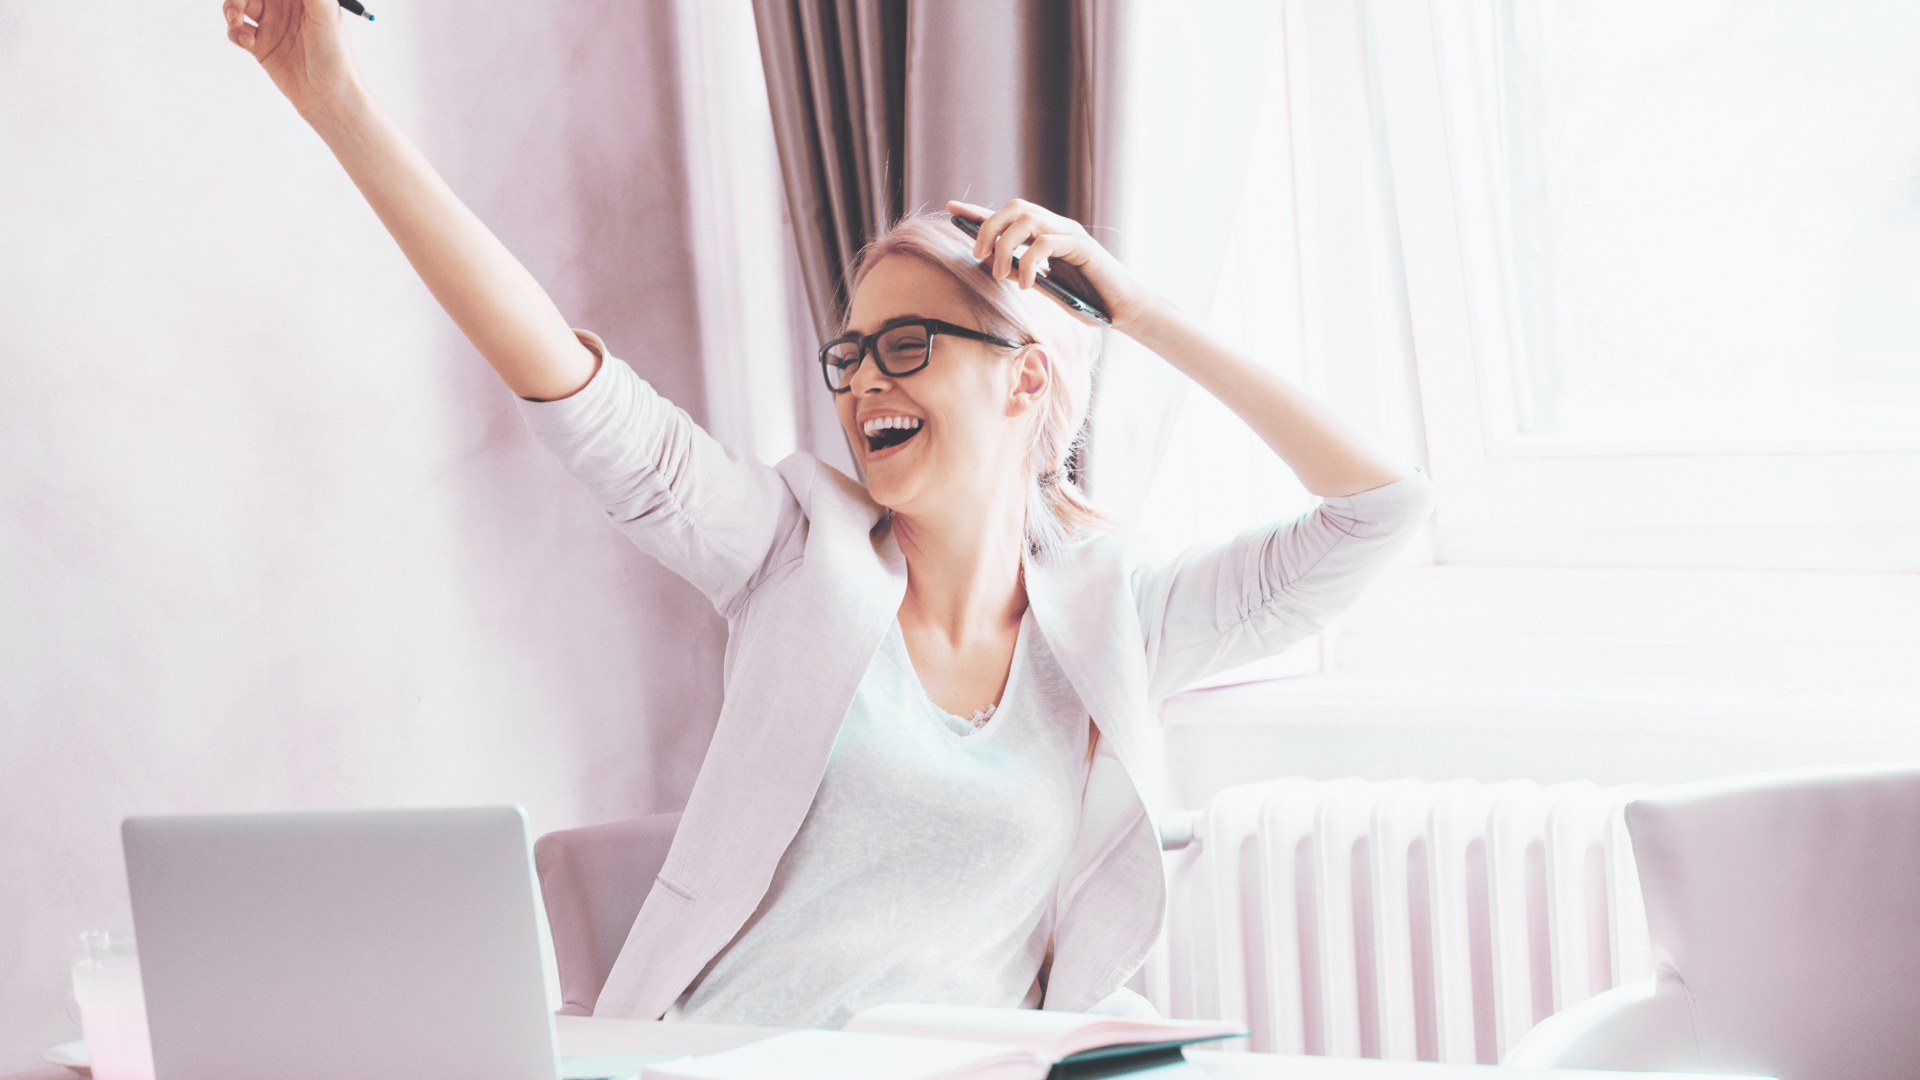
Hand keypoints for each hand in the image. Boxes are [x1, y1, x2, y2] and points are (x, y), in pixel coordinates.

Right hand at [223, 0, 360, 119]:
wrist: (329, 98)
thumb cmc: (335, 56)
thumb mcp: (325, 14)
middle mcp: (285, 6)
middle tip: (240, 6)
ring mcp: (271, 24)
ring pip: (239, 4)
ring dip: (231, 7)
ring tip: (237, 22)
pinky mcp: (260, 45)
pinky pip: (235, 30)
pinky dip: (234, 32)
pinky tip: (248, 43)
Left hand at [947, 198, 1154, 330]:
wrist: (1121, 309)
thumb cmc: (1084, 299)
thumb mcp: (1045, 287)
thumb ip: (1022, 272)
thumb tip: (994, 266)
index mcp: (1045, 233)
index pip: (1007, 215)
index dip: (978, 211)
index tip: (951, 208)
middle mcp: (1057, 226)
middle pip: (1014, 208)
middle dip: (989, 227)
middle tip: (979, 256)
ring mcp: (1070, 233)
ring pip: (1027, 219)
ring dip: (1005, 246)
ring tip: (1000, 274)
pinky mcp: (1082, 246)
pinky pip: (1046, 243)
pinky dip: (1030, 262)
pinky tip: (1029, 284)